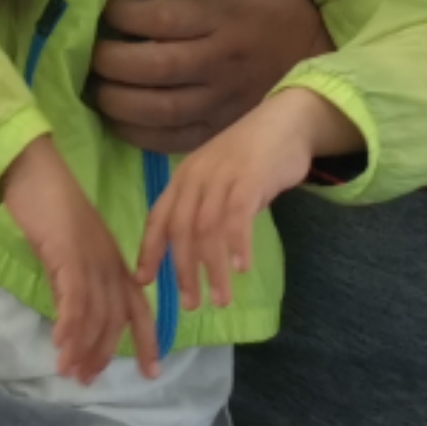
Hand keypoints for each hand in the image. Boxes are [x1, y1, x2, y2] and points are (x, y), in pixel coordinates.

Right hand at [0, 137, 156, 382]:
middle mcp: (109, 263)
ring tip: (69, 371)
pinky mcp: (68, 254)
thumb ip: (71, 281)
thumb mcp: (66, 250)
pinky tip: (60, 344)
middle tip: (86, 380)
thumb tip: (69, 317)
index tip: (151, 372)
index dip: (147, 341)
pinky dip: (70, 324)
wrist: (34, 169)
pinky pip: (74, 297)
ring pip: (96, 314)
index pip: (138, 308)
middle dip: (104, 353)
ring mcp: (91, 258)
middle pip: (116, 318)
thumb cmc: (49, 204)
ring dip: (83, 347)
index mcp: (115, 261)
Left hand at [90, 0, 331, 155]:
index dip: (122, 14)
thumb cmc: (276, 0)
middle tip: (87, 51)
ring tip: (92, 87)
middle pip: (155, 68)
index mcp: (221, 17)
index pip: (161, 19)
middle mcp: (219, 61)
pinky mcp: (224, 126)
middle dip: (111, 61)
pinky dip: (141, 135)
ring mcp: (222, 100)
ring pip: (162, 110)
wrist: (322, 49)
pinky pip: (178, 139)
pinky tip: (116, 121)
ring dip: (118, 102)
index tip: (102, 5)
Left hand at [136, 87, 336, 315]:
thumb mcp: (217, 181)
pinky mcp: (250, 178)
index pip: (158, 217)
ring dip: (212, 268)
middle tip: (189, 303)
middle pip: (181, 228)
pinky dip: (237, 244)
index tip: (142, 281)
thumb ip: (204, 209)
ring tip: (219, 299)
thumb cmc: (249, 157)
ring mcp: (222, 176)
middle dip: (182, 269)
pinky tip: (241, 269)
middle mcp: (196, 177)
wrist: (284, 122)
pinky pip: (237, 215)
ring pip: (208, 229)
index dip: (148, 249)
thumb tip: (193, 253)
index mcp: (184, 178)